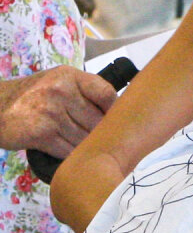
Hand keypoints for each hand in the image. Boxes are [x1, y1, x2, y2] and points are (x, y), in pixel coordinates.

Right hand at [0, 66, 117, 158]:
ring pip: (85, 138)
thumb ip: (86, 92)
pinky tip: (66, 151)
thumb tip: (119, 113)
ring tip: (80, 146)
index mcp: (70, 76)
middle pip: (98, 120)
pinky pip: (69, 151)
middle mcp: (61, 91)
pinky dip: (71, 155)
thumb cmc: (33, 96)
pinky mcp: (40, 134)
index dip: (114, 111)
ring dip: (84, 146)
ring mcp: (50, 112)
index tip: (113, 121)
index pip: (107, 94)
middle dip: (98, 133)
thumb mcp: (59, 82)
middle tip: (97, 139)